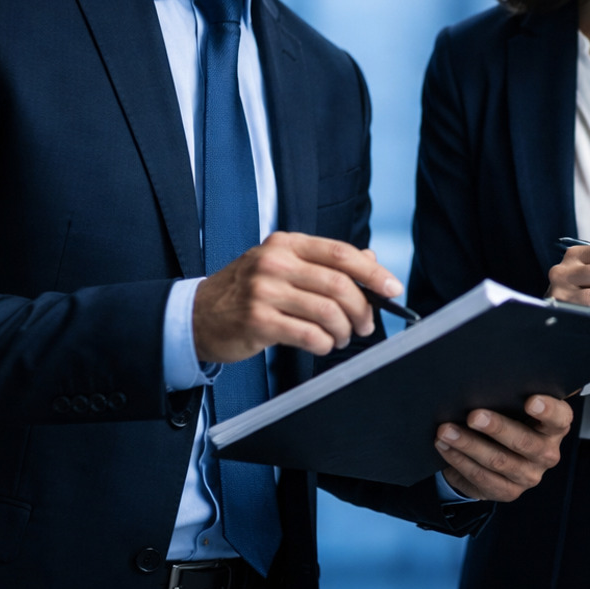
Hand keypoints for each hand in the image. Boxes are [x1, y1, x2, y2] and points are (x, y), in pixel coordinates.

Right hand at [192, 232, 401, 361]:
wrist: (197, 315)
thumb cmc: (248, 291)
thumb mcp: (283, 266)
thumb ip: (325, 262)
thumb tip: (371, 261)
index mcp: (287, 244)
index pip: (341, 253)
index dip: (373, 272)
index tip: (393, 288)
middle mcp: (275, 263)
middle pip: (338, 284)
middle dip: (362, 309)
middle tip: (366, 325)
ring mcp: (263, 292)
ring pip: (327, 312)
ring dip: (343, 330)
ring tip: (342, 337)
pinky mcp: (257, 321)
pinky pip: (308, 335)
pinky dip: (324, 343)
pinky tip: (323, 344)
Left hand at [436, 394, 573, 500]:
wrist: (498, 456)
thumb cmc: (509, 418)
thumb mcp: (517, 405)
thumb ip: (516, 392)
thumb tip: (499, 372)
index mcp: (556, 427)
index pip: (560, 418)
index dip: (548, 410)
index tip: (530, 401)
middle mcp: (547, 453)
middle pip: (525, 442)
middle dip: (497, 428)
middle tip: (473, 416)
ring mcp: (529, 476)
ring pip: (498, 461)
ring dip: (468, 444)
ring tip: (446, 430)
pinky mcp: (507, 492)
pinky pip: (482, 478)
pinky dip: (460, 460)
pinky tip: (445, 447)